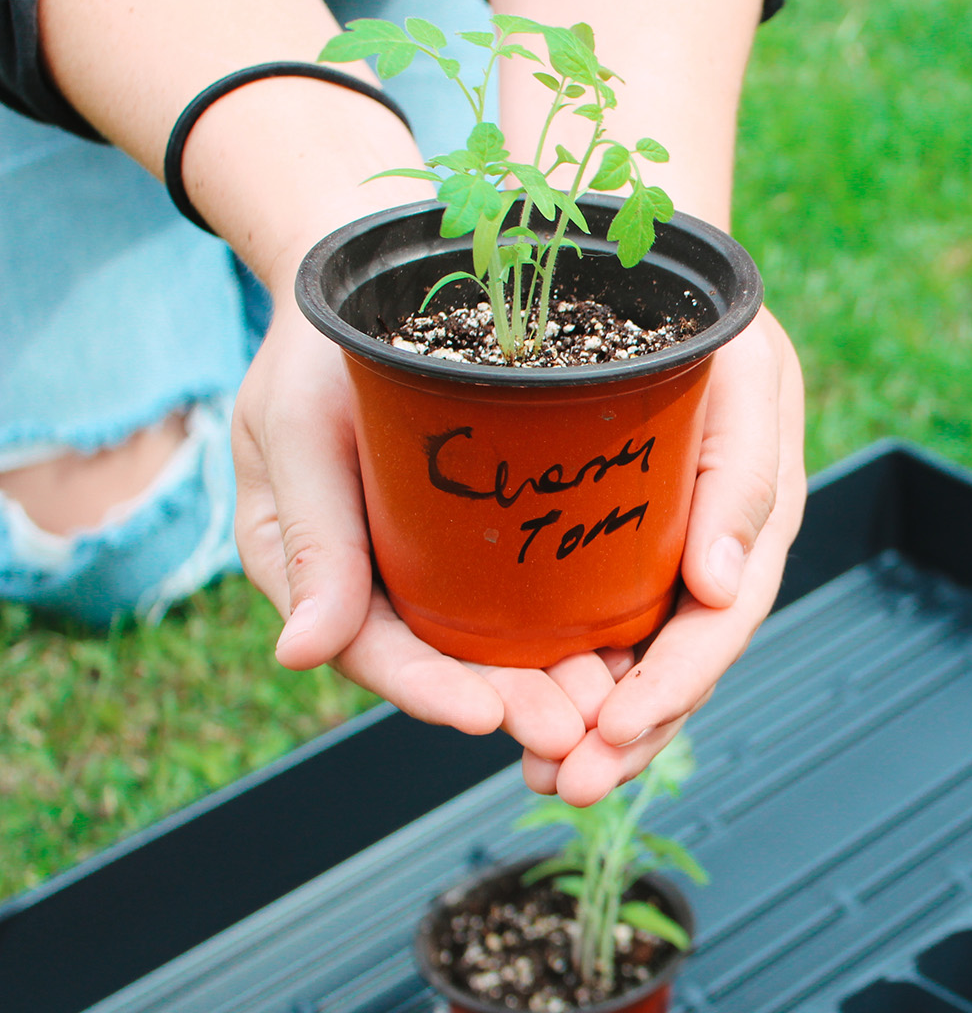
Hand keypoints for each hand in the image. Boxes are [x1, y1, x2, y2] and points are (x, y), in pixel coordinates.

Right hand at [231, 306, 613, 763]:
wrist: (377, 283)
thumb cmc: (320, 351)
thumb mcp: (299, 428)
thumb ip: (309, 539)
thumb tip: (300, 655)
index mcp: (324, 575)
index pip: (377, 650)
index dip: (429, 689)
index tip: (485, 714)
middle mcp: (387, 587)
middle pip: (452, 666)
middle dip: (513, 704)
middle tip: (572, 730)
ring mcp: (444, 569)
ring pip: (503, 647)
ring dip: (557, 684)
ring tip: (610, 709)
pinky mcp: (499, 543)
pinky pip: (540, 599)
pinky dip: (581, 631)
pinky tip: (632, 652)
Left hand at [520, 308, 806, 804]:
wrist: (637, 258)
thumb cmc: (701, 309)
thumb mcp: (744, 371)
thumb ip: (745, 476)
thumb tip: (722, 591)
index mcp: (751, 514)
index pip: (723, 619)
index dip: (678, 682)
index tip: (620, 725)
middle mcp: (707, 548)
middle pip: (677, 664)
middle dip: (628, 734)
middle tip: (569, 785)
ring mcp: (658, 552)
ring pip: (631, 662)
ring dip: (592, 728)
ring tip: (542, 779)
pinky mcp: (606, 547)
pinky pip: (590, 626)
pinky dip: (560, 678)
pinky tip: (517, 717)